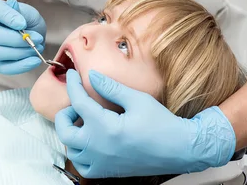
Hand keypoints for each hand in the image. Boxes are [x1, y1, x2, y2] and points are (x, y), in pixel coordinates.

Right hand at [0, 0, 45, 74]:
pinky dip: (21, 65)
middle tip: (36, 39)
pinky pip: (3, 67)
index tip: (23, 23)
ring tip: (36, 48)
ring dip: (20, 52)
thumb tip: (12, 4)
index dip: (6, 16)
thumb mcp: (27, 11)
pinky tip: (34, 61)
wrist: (27, 35)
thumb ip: (20, 10)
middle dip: (16, 39)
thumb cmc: (26, 21)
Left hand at [54, 70, 235, 177]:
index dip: (73, 85)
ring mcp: (102, 162)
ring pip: (71, 150)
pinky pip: (83, 166)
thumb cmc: (162, 124)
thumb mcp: (137, 99)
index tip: (72, 75)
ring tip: (84, 122)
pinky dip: (80, 154)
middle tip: (76, 105)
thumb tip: (92, 76)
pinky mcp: (109, 172)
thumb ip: (110, 87)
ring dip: (72, 134)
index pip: (78, 101)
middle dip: (65, 114)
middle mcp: (99, 148)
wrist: (182, 150)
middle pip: (64, 130)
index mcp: (105, 127)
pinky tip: (91, 141)